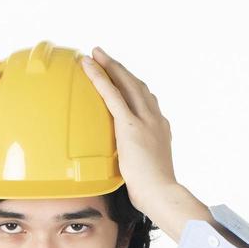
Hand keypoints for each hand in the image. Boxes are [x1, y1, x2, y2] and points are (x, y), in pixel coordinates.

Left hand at [79, 47, 179, 212]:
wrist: (161, 192)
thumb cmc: (153, 190)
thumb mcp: (145, 169)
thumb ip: (135, 159)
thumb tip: (122, 165)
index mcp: (159, 128)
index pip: (146, 100)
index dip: (133, 86)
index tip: (123, 78)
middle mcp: (154, 118)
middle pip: (136, 85)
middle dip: (119, 69)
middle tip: (103, 56)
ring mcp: (144, 119)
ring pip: (125, 83)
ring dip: (109, 66)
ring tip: (94, 55)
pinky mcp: (130, 125)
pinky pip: (112, 94)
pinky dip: (99, 77)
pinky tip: (88, 65)